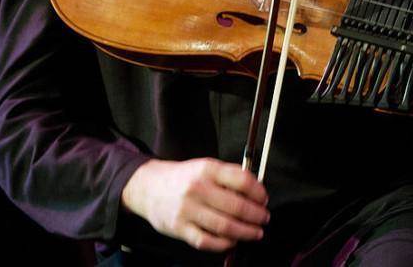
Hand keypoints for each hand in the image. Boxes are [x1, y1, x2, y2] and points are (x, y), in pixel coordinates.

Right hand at [121, 158, 269, 251]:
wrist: (148, 187)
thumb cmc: (184, 178)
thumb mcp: (206, 167)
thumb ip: (229, 176)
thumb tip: (257, 192)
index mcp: (207, 169)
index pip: (242, 180)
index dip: (258, 192)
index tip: (264, 199)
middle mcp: (197, 188)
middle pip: (236, 206)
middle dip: (256, 215)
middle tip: (264, 218)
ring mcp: (187, 210)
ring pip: (224, 226)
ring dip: (246, 232)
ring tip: (256, 232)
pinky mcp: (179, 228)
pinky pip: (206, 241)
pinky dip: (223, 244)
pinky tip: (232, 241)